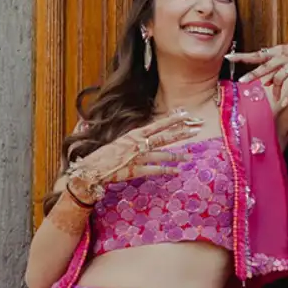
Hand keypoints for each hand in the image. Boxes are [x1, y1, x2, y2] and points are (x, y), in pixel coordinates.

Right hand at [67, 111, 200, 200]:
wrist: (91, 169)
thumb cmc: (104, 156)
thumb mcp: (120, 142)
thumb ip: (134, 140)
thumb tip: (146, 138)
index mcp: (134, 134)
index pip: (157, 125)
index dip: (172, 120)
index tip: (185, 115)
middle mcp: (138, 144)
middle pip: (164, 137)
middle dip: (181, 133)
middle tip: (196, 130)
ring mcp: (137, 157)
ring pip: (162, 155)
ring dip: (177, 155)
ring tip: (189, 156)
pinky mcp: (136, 170)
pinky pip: (155, 170)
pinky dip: (167, 170)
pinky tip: (177, 171)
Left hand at [229, 36, 287, 106]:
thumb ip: (275, 69)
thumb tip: (264, 82)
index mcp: (278, 52)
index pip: (257, 54)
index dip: (243, 56)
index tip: (228, 56)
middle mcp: (284, 56)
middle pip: (265, 66)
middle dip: (253, 74)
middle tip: (241, 81)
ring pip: (279, 76)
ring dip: (274, 89)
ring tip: (272, 99)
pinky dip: (287, 94)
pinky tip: (282, 103)